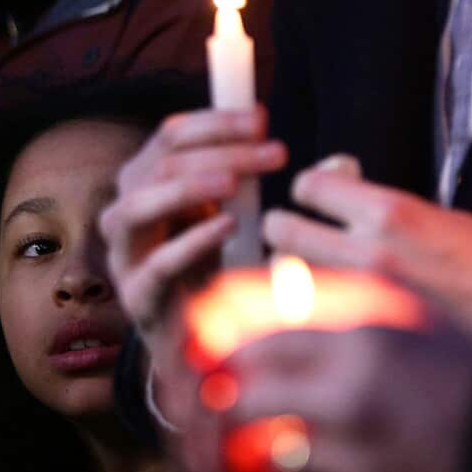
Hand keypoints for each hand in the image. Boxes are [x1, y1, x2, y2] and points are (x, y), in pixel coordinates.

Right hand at [98, 106, 286, 430]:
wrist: (208, 351)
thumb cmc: (231, 273)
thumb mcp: (258, 220)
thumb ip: (297, 203)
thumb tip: (344, 162)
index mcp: (153, 184)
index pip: (171, 136)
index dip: (214, 121)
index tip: (263, 119)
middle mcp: (131, 213)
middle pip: (160, 164)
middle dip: (219, 151)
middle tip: (276, 153)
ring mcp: (128, 257)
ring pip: (135, 206)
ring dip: (186, 187)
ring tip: (235, 182)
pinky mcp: (138, 298)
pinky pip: (155, 265)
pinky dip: (190, 242)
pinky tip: (227, 226)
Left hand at [196, 326, 471, 471]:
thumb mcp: (426, 320)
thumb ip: (360, 306)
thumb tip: (296, 292)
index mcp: (367, 341)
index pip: (261, 337)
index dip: (229, 347)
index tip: (219, 353)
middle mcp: (352, 399)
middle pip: (245, 396)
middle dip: (227, 400)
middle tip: (222, 400)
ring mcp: (357, 459)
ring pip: (269, 455)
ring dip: (264, 447)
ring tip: (263, 442)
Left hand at [263, 160, 471, 370]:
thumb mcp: (446, 220)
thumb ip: (385, 214)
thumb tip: (339, 197)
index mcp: (394, 213)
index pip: (309, 186)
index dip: (311, 195)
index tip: (318, 205)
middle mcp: (371, 256)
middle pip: (279, 233)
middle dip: (286, 236)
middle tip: (300, 246)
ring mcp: (364, 309)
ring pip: (283, 287)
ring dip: (288, 284)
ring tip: (308, 292)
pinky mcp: (369, 352)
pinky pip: (308, 336)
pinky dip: (307, 332)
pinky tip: (327, 336)